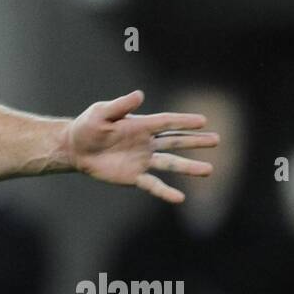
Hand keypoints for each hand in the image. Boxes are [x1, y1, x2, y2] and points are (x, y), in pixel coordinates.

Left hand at [66, 89, 218, 203]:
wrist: (75, 148)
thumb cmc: (88, 126)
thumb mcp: (102, 112)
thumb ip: (121, 105)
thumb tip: (139, 95)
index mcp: (142, 125)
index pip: (168, 122)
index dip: (184, 122)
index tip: (203, 121)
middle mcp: (146, 142)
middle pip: (175, 141)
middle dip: (196, 141)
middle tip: (217, 140)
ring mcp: (142, 160)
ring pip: (170, 163)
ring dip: (189, 167)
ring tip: (209, 170)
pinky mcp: (134, 176)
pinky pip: (153, 185)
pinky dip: (166, 192)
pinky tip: (180, 198)